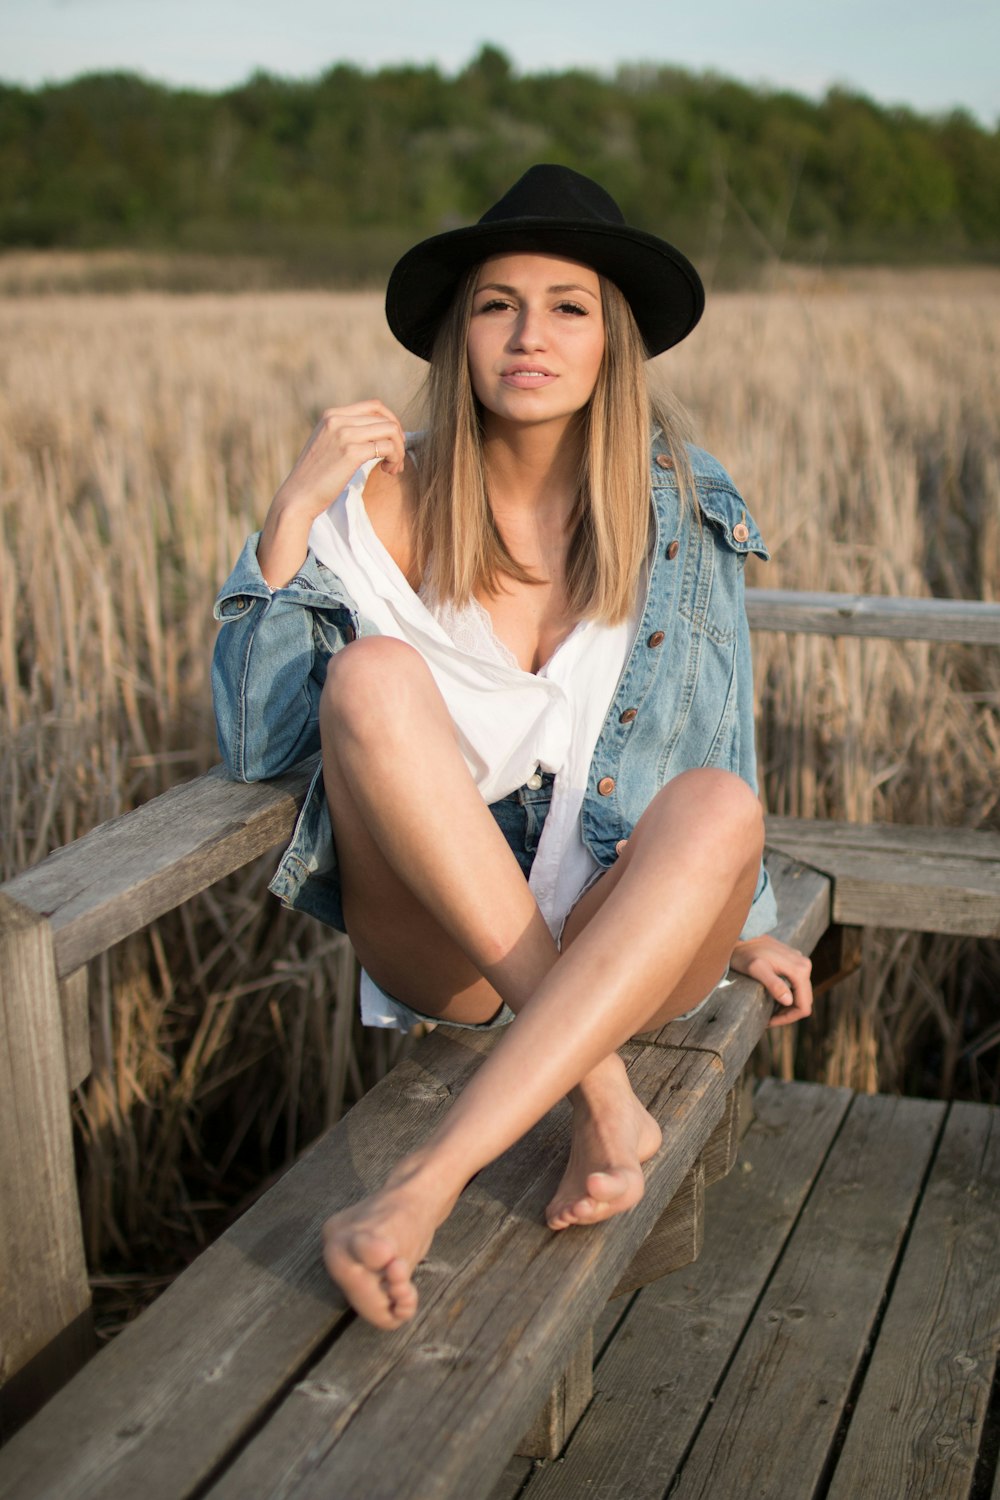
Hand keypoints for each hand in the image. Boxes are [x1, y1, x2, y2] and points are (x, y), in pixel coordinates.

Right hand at [258, 400, 405, 587]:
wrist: (298, 497)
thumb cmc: (315, 477)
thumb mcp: (327, 445)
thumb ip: (346, 434)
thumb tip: (378, 434)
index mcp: (331, 415)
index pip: (374, 407)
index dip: (391, 422)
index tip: (391, 443)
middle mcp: (337, 419)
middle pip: (385, 418)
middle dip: (398, 439)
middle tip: (395, 460)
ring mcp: (344, 434)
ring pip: (390, 430)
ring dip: (399, 450)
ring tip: (393, 468)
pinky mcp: (351, 452)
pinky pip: (387, 447)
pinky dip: (394, 459)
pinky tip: (387, 472)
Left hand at [728, 935, 812, 1027]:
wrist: (741, 934)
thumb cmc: (744, 953)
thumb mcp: (756, 969)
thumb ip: (773, 984)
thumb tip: (789, 1001)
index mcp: (799, 969)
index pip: (803, 1005)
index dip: (788, 1018)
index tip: (769, 1022)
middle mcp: (804, 965)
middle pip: (804, 1001)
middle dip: (788, 1014)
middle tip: (768, 1020)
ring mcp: (800, 963)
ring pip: (801, 994)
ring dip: (787, 1007)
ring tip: (769, 1013)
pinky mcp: (794, 962)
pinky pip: (796, 985)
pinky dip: (787, 996)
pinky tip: (773, 1000)